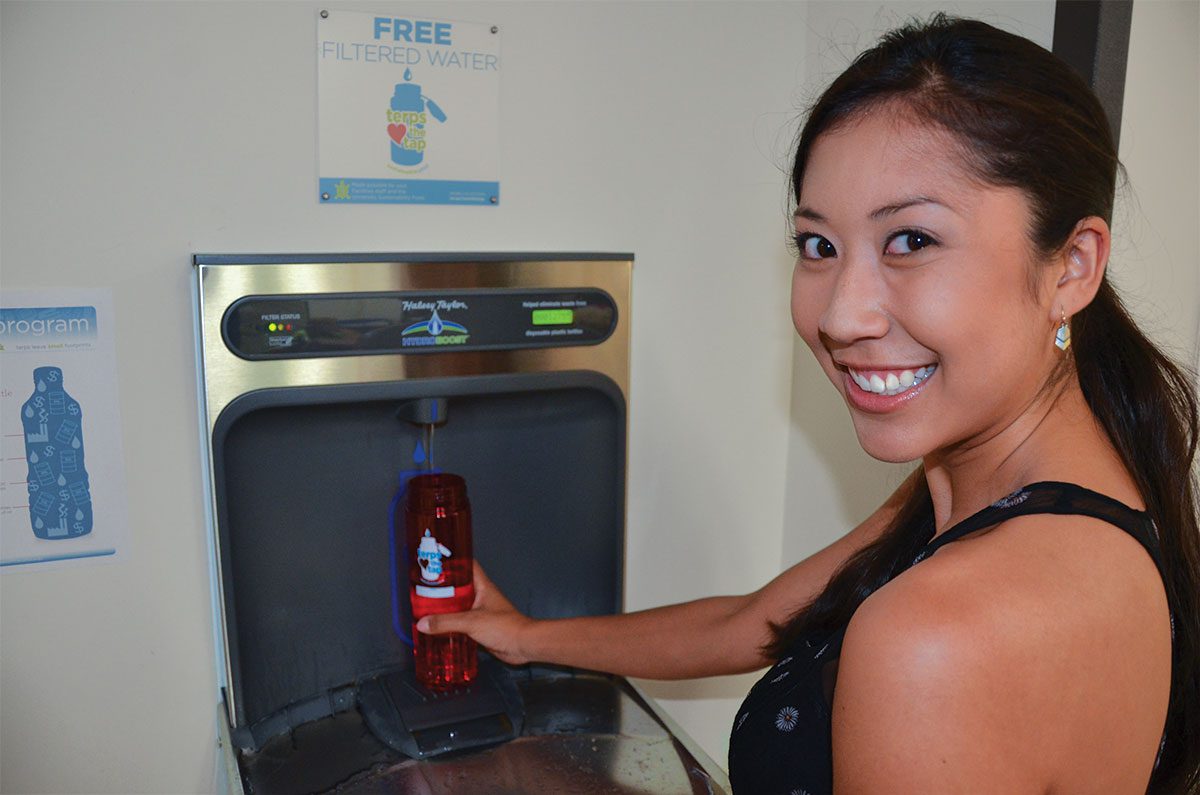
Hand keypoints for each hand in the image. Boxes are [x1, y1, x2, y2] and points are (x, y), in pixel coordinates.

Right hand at [416, 561, 533, 665]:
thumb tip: (423, 623)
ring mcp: (480, 612)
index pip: (467, 566)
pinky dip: (450, 625)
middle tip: (423, 589)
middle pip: (458, 587)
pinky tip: (438, 630)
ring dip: (445, 608)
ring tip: (426, 609)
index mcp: (482, 587)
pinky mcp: (480, 628)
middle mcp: (481, 597)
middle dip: (442, 588)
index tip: (436, 560)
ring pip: (458, 606)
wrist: (522, 646)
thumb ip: (446, 622)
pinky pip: (461, 623)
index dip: (453, 561)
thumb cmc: (506, 627)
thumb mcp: (471, 622)